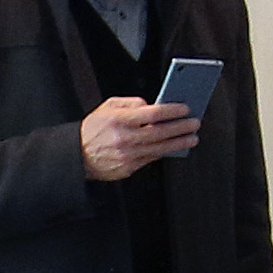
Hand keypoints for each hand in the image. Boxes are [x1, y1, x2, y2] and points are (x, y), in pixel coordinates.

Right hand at [77, 95, 201, 181]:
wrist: (77, 155)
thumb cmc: (94, 129)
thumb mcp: (107, 107)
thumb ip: (130, 103)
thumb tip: (151, 104)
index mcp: (118, 120)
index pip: (152, 114)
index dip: (172, 111)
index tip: (185, 108)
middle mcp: (124, 138)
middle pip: (160, 133)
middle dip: (181, 127)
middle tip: (195, 123)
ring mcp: (126, 156)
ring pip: (159, 149)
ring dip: (179, 143)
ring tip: (192, 138)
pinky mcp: (128, 169)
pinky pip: (151, 159)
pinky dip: (164, 153)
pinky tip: (174, 147)